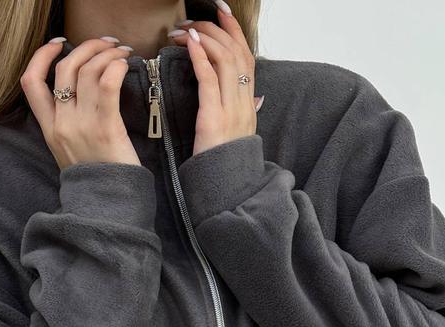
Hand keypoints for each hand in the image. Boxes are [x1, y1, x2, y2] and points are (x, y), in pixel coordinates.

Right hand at [20, 37, 140, 168]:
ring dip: (106, 53)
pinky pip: (107, 85)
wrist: (109, 207)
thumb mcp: (70, 152)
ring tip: (121, 51)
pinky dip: (116, 67)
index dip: (41, 56)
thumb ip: (68, 125)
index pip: (30, 83)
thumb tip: (81, 94)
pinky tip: (125, 65)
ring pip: (87, 71)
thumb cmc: (97, 179)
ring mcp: (82, 126)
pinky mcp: (106, 129)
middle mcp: (62, 125)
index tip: (59, 44)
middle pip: (64, 68)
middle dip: (85, 47)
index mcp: (49, 130)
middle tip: (105, 43)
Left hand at [168, 5, 259, 155]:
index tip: (222, 13)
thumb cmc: (225, 164)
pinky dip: (201, 58)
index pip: (247, 57)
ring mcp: (232, 110)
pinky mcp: (215, 118)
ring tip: (186, 30)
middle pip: (237, 53)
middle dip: (218, 29)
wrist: (226, 190)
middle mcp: (244, 103)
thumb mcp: (239, 134)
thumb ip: (246, 112)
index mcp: (249, 105)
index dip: (236, 32)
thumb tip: (257, 96)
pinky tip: (192, 45)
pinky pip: (210, 80)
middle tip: (195, 18)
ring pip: (226, 61)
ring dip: (205, 39)